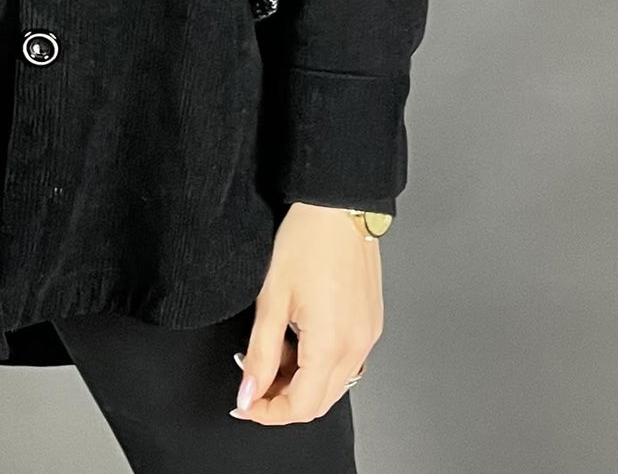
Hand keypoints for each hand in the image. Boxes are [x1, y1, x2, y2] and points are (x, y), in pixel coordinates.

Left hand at [231, 202, 383, 424]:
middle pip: (319, 401)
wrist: (337, 205)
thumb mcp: (271, 298)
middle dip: (283, 398)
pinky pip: (346, 360)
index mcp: (332, 344)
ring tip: (276, 344)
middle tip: (255, 378)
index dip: (268, 412)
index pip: (301, 407)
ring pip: (333, 383)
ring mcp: (368, 335)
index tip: (246, 403)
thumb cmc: (306, 240)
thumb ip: (259, 353)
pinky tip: (300, 333)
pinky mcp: (371, 322)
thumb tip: (249, 392)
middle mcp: (358, 345)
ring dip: (301, 379)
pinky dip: (319, 360)